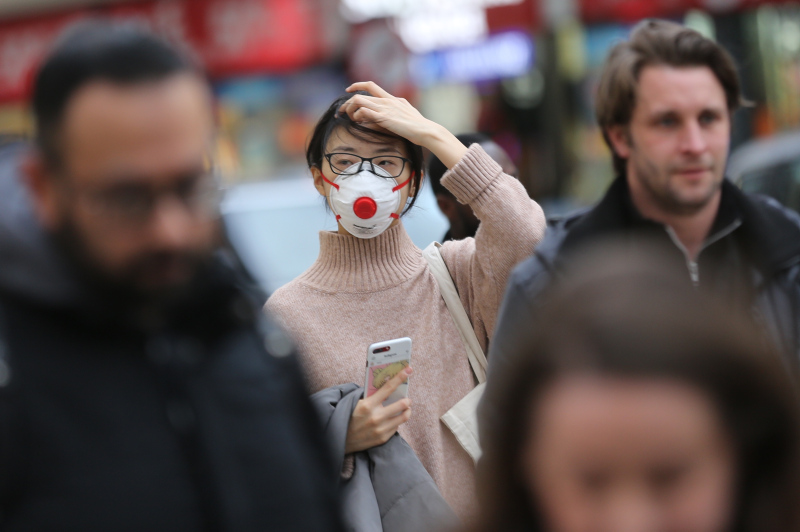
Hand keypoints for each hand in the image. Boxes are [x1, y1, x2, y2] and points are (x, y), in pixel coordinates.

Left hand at [341, 82, 467, 167]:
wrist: (426, 130)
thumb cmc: (418, 126)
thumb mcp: (406, 114)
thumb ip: (396, 112)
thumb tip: (387, 115)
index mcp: (392, 98)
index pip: (371, 86)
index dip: (357, 85)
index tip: (348, 90)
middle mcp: (387, 101)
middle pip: (361, 94)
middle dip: (347, 103)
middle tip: (341, 112)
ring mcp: (385, 108)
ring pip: (359, 101)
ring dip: (350, 110)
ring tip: (350, 119)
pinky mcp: (384, 118)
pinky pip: (364, 112)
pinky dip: (357, 116)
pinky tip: (358, 122)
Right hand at [345, 366, 412, 453]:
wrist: (341, 440)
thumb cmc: (349, 417)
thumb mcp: (358, 404)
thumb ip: (372, 397)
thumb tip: (387, 388)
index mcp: (368, 405)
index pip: (388, 388)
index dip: (400, 377)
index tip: (408, 370)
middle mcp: (376, 417)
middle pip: (402, 404)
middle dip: (407, 400)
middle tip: (407, 398)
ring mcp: (381, 429)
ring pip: (403, 417)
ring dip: (407, 411)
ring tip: (405, 408)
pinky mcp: (383, 438)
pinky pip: (397, 427)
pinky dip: (397, 421)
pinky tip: (393, 419)